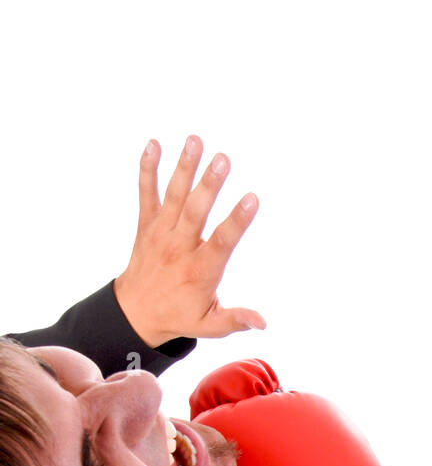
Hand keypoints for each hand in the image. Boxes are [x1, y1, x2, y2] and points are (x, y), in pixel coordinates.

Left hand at [113, 135, 265, 348]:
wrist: (135, 312)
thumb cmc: (179, 315)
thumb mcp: (209, 325)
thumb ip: (235, 320)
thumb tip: (262, 323)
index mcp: (200, 271)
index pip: (221, 242)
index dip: (237, 221)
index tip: (251, 199)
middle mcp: (179, 248)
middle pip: (195, 212)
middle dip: (209, 185)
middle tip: (223, 159)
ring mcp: (161, 233)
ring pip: (173, 196)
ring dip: (184, 167)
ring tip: (195, 140)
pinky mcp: (147, 224)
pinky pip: (146, 193)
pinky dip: (148, 169)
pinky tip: (154, 144)